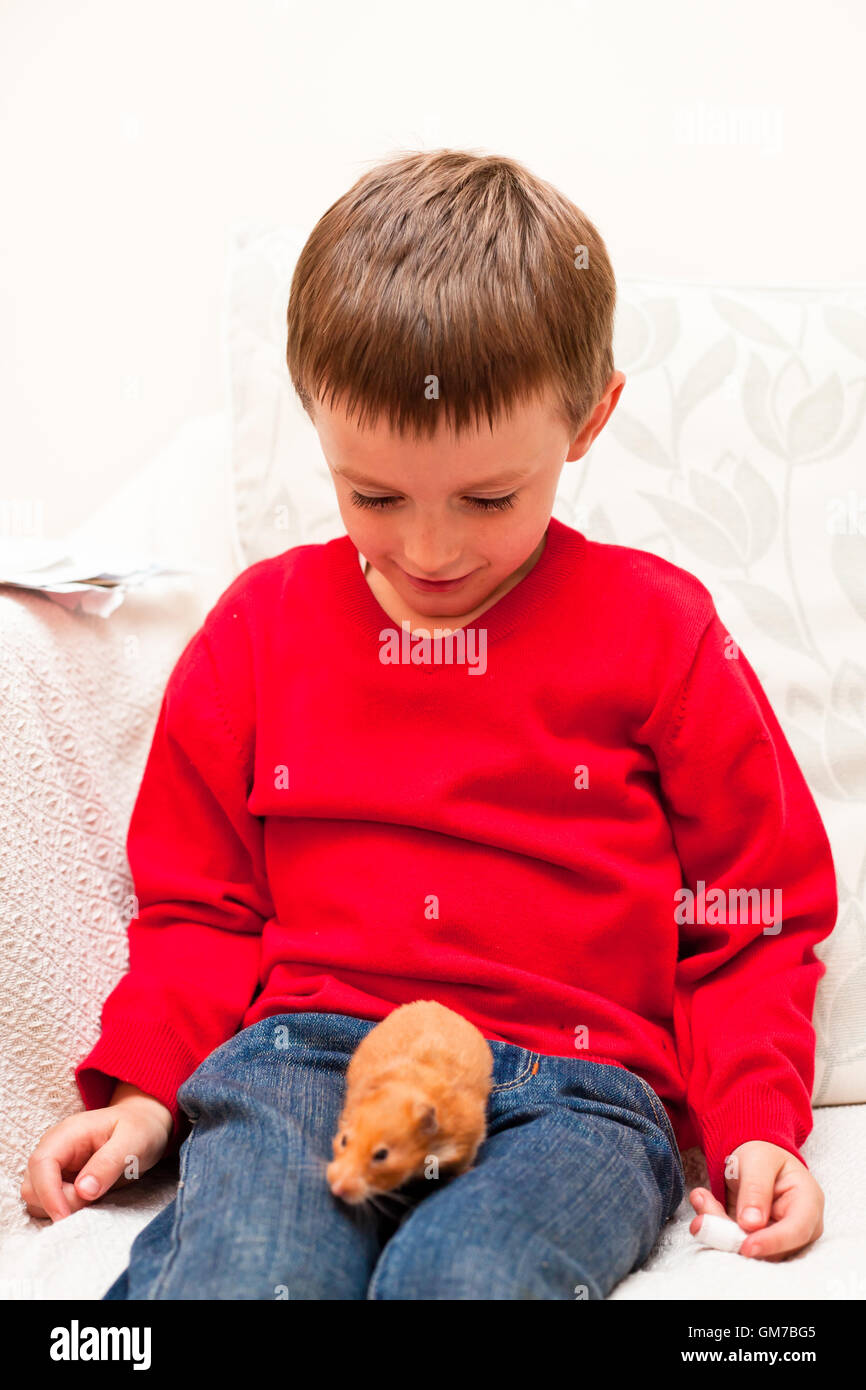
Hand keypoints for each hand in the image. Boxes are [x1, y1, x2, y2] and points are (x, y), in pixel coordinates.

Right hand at [20, 1084, 172, 1222]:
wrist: (144, 1125)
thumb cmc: (140, 1128)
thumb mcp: (134, 1141)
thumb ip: (109, 1163)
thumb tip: (84, 1190)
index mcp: (68, 1133)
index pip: (41, 1164)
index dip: (48, 1194)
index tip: (66, 1217)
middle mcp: (54, 1149)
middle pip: (33, 1186)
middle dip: (57, 1203)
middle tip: (94, 1199)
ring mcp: (56, 1166)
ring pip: (37, 1199)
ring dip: (61, 1208)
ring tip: (96, 1196)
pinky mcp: (61, 1181)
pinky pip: (50, 1203)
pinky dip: (65, 1209)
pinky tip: (90, 1201)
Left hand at [689, 1140, 823, 1259]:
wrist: (753, 1158)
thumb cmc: (763, 1155)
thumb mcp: (758, 1160)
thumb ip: (755, 1189)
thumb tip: (751, 1224)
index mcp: (808, 1202)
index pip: (796, 1231)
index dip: (772, 1242)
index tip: (746, 1246)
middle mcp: (799, 1227)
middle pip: (772, 1248)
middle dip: (734, 1235)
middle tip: (703, 1210)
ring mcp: (779, 1239)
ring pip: (751, 1251)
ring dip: (720, 1230)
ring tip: (701, 1199)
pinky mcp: (757, 1243)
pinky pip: (736, 1245)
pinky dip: (715, 1228)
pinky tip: (702, 1203)